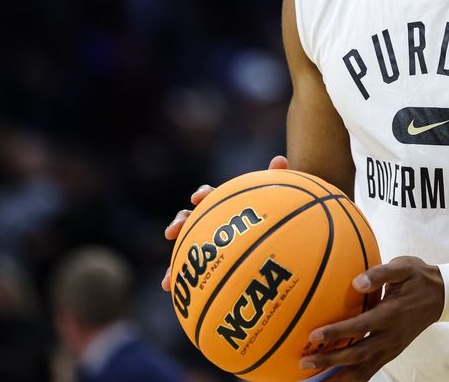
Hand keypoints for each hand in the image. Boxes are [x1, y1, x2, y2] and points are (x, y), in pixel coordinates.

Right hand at [161, 155, 288, 290]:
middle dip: (179, 223)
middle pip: (190, 219)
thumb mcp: (276, 197)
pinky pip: (191, 272)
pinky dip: (179, 278)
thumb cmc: (273, 214)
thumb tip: (280, 159)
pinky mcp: (207, 264)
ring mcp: (207, 243)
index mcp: (224, 204)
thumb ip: (276, 179)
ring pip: (185, 247)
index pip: (210, 195)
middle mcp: (211, 222)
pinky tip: (170, 289)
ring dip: (173, 259)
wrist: (273, 237)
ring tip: (168, 275)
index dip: (203, 194)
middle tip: (171, 231)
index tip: (199, 197)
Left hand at [299, 256, 443, 381]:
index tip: (314, 336)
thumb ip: (380, 273)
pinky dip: (354, 379)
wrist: (442, 295)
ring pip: (363, 369)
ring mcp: (392, 347)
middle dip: (329, 361)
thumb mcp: (402, 267)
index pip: (359, 327)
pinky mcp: (393, 352)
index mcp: (390, 314)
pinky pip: (371, 370)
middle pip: (356, 355)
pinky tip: (339, 381)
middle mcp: (390, 336)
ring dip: (339, 376)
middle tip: (305, 362)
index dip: (336, 333)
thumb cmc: (418, 277)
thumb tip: (357, 281)